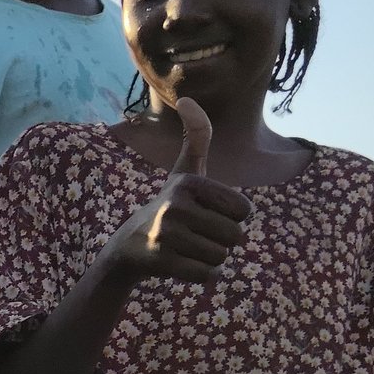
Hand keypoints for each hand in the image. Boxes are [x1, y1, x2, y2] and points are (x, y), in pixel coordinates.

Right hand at [109, 100, 250, 283]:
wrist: (129, 247)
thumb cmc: (169, 206)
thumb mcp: (184, 170)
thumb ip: (196, 136)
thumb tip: (187, 98)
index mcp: (189, 181)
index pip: (244, 210)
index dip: (231, 217)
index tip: (206, 214)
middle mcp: (176, 205)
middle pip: (236, 236)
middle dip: (222, 241)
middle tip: (197, 235)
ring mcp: (168, 235)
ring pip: (222, 257)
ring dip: (210, 258)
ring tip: (188, 248)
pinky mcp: (163, 262)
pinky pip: (207, 275)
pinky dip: (201, 275)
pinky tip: (182, 264)